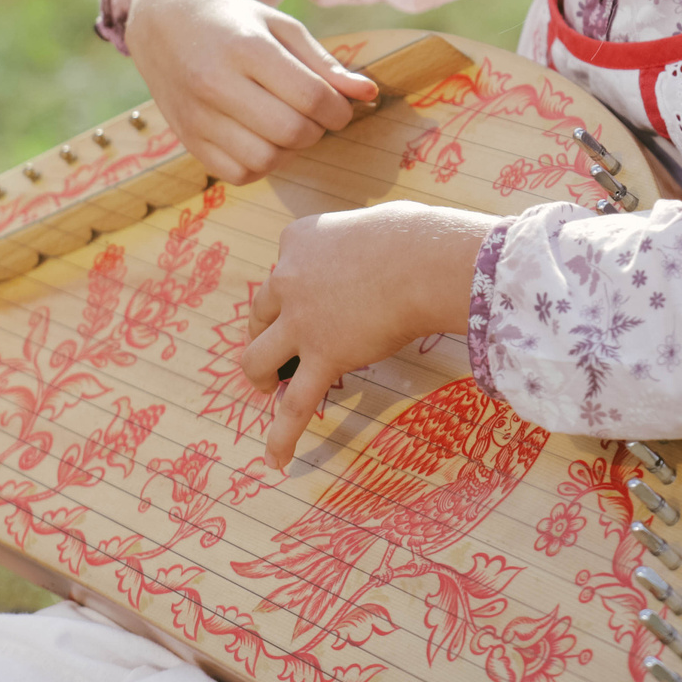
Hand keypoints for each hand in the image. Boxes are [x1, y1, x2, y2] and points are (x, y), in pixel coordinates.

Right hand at [123, 0, 381, 182]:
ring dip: (291, 150)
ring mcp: (197, 117)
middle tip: (314, 115)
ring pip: (266, 160)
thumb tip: (368, 93)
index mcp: (246, 48)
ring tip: (287, 125)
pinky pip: (239, 174)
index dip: (340, 110)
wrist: (163, 22)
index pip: (312, 98)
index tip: (340, 106)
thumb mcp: (280, 26)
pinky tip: (262, 139)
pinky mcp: (188, 141)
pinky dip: (261, 165)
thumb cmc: (232, 21)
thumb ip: (325, 63)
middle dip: (318, 130)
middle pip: (292, 132)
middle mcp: (216, 84)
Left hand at [239, 201, 489, 467]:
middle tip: (288, 345)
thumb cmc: (417, 235)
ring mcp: (301, 322)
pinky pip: (295, 405)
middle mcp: (289, 278)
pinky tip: (276, 459)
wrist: (426, 260)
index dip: (296, 286)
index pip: (284, 264)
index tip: (315, 295)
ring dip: (260, 374)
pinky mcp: (322, 357)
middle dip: (270, 330)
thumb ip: (362, 239)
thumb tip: (384, 248)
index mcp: (300, 239)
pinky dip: (282, 435)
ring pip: (256, 357)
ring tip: (270, 387)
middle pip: (261, 311)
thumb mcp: (375, 222)